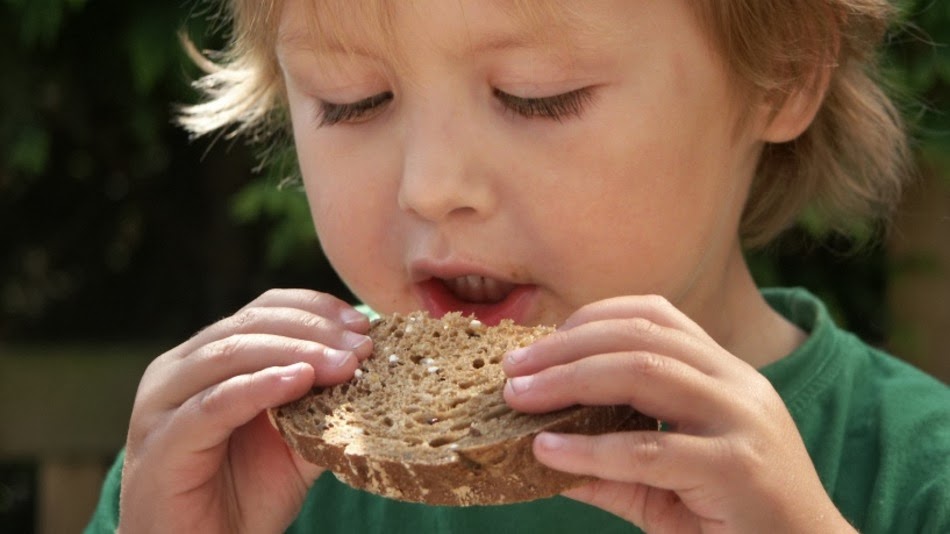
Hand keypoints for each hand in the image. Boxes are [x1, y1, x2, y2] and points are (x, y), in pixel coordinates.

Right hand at [118, 289, 372, 532]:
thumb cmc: (243, 498)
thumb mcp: (296, 441)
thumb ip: (323, 402)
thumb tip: (372, 366)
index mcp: (207, 359)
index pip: (263, 310)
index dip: (315, 309)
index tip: (363, 323)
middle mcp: (179, 371)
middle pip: (249, 325)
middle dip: (314, 331)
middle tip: (363, 346)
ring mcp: (163, 405)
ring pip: (231, 355)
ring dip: (296, 353)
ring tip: (344, 364)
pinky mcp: (161, 444)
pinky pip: (212, 405)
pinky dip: (258, 387)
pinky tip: (299, 382)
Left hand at [503, 295, 853, 532]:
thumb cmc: (735, 522)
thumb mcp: (665, 486)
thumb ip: (611, 467)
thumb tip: (539, 452)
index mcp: (724, 374)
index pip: (655, 316)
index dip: (591, 318)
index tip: (539, 345)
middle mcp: (737, 384)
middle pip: (640, 337)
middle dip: (565, 347)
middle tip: (512, 370)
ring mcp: (741, 421)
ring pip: (644, 373)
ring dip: (569, 380)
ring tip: (519, 398)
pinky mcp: (737, 469)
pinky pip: (650, 450)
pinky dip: (590, 448)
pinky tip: (548, 451)